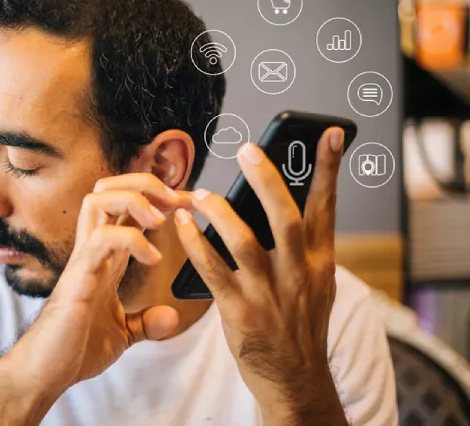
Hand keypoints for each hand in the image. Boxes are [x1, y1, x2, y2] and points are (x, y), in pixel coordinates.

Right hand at [0, 173, 184, 424]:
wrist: (47, 372)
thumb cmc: (74, 348)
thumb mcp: (122, 333)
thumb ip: (145, 321)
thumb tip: (170, 316)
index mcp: (104, 257)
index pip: (125, 207)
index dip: (156, 197)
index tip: (186, 203)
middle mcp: (92, 250)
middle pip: (108, 188)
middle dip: (144, 183)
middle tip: (175, 200)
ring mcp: (83, 259)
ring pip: (98, 200)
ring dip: (135, 200)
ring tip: (160, 221)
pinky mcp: (79, 276)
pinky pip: (102, 238)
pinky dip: (132, 239)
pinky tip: (151, 258)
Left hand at [172, 128, 347, 424]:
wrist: (295, 379)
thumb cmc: (301, 326)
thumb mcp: (317, 285)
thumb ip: (303, 248)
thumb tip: (283, 205)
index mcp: (319, 263)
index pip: (326, 208)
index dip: (328, 170)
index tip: (330, 135)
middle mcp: (297, 274)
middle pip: (284, 218)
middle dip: (267, 181)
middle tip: (248, 150)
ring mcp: (269, 293)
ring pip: (244, 241)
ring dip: (220, 212)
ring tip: (200, 193)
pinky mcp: (240, 311)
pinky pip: (213, 270)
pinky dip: (196, 244)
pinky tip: (183, 225)